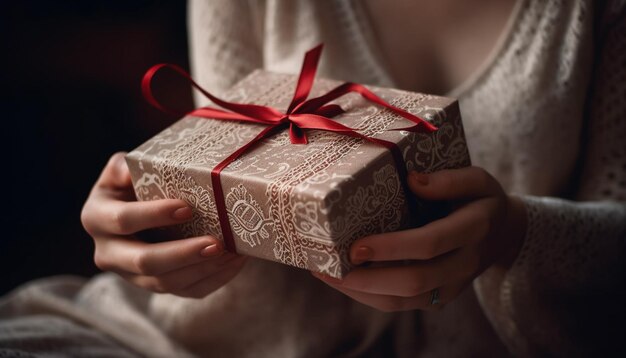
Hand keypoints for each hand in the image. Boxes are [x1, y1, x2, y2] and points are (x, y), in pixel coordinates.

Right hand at [81, 152, 246, 297]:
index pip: (123, 220)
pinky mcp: (155, 287)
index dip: (154, 215)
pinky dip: (213, 280)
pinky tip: (233, 262)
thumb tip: (127, 170)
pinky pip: (185, 292)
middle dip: (183, 254)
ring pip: (165, 284)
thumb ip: (122, 166)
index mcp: (96, 218)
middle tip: (216, 243)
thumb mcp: (120, 170)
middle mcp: (108, 253)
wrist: (136, 210)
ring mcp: (131, 276)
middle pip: (145, 262)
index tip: (187, 208)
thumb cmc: (131, 184)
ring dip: (201, 270)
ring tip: (230, 253)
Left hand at [313, 166, 525, 311]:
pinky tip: (344, 281)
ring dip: (362, 292)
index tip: (357, 245)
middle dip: (369, 278)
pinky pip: (401, 304)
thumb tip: (412, 181)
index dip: (393, 247)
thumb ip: (449, 180)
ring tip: (327, 275)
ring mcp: (450, 286)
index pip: (431, 243)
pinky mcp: (438, 298)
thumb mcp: (477, 179)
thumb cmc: (481, 200)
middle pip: (414, 280)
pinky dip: (369, 296)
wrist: (503, 235)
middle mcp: (463, 264)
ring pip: (403, 301)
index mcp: (473, 229)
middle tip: (333, 266)